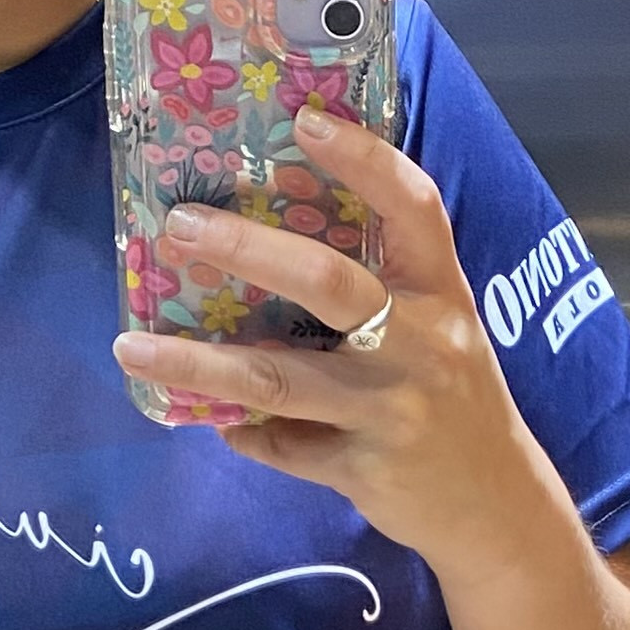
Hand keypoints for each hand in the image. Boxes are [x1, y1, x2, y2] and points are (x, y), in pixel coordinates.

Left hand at [113, 104, 560, 582]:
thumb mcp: (440, 330)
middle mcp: (423, 344)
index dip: (365, 159)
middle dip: (246, 249)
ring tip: (131, 348)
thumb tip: (271, 242)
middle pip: (328, 283)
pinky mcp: (365, 468)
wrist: (497, 507)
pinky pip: (282, 446)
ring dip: (198, 363)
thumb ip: (382, 287)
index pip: (414, 208)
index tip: (305, 122)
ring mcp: (393, 409)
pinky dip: (241, 433)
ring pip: (279, 379)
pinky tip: (208, 418)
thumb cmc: (453, 399)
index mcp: (442, 294)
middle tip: (178, 225)